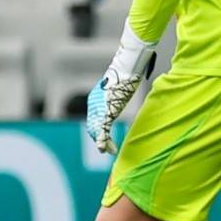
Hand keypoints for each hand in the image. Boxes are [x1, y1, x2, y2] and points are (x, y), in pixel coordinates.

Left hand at [82, 34, 157, 167]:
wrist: (126, 70)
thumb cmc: (126, 74)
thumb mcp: (120, 86)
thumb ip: (119, 93)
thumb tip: (128, 90)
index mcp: (95, 98)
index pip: (93, 118)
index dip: (97, 129)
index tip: (104, 137)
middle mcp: (94, 104)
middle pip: (92, 126)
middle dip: (99, 138)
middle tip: (105, 148)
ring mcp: (99, 109)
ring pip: (96, 131)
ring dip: (102, 143)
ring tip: (107, 150)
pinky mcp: (106, 113)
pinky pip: (102, 131)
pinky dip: (103, 142)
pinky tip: (104, 149)